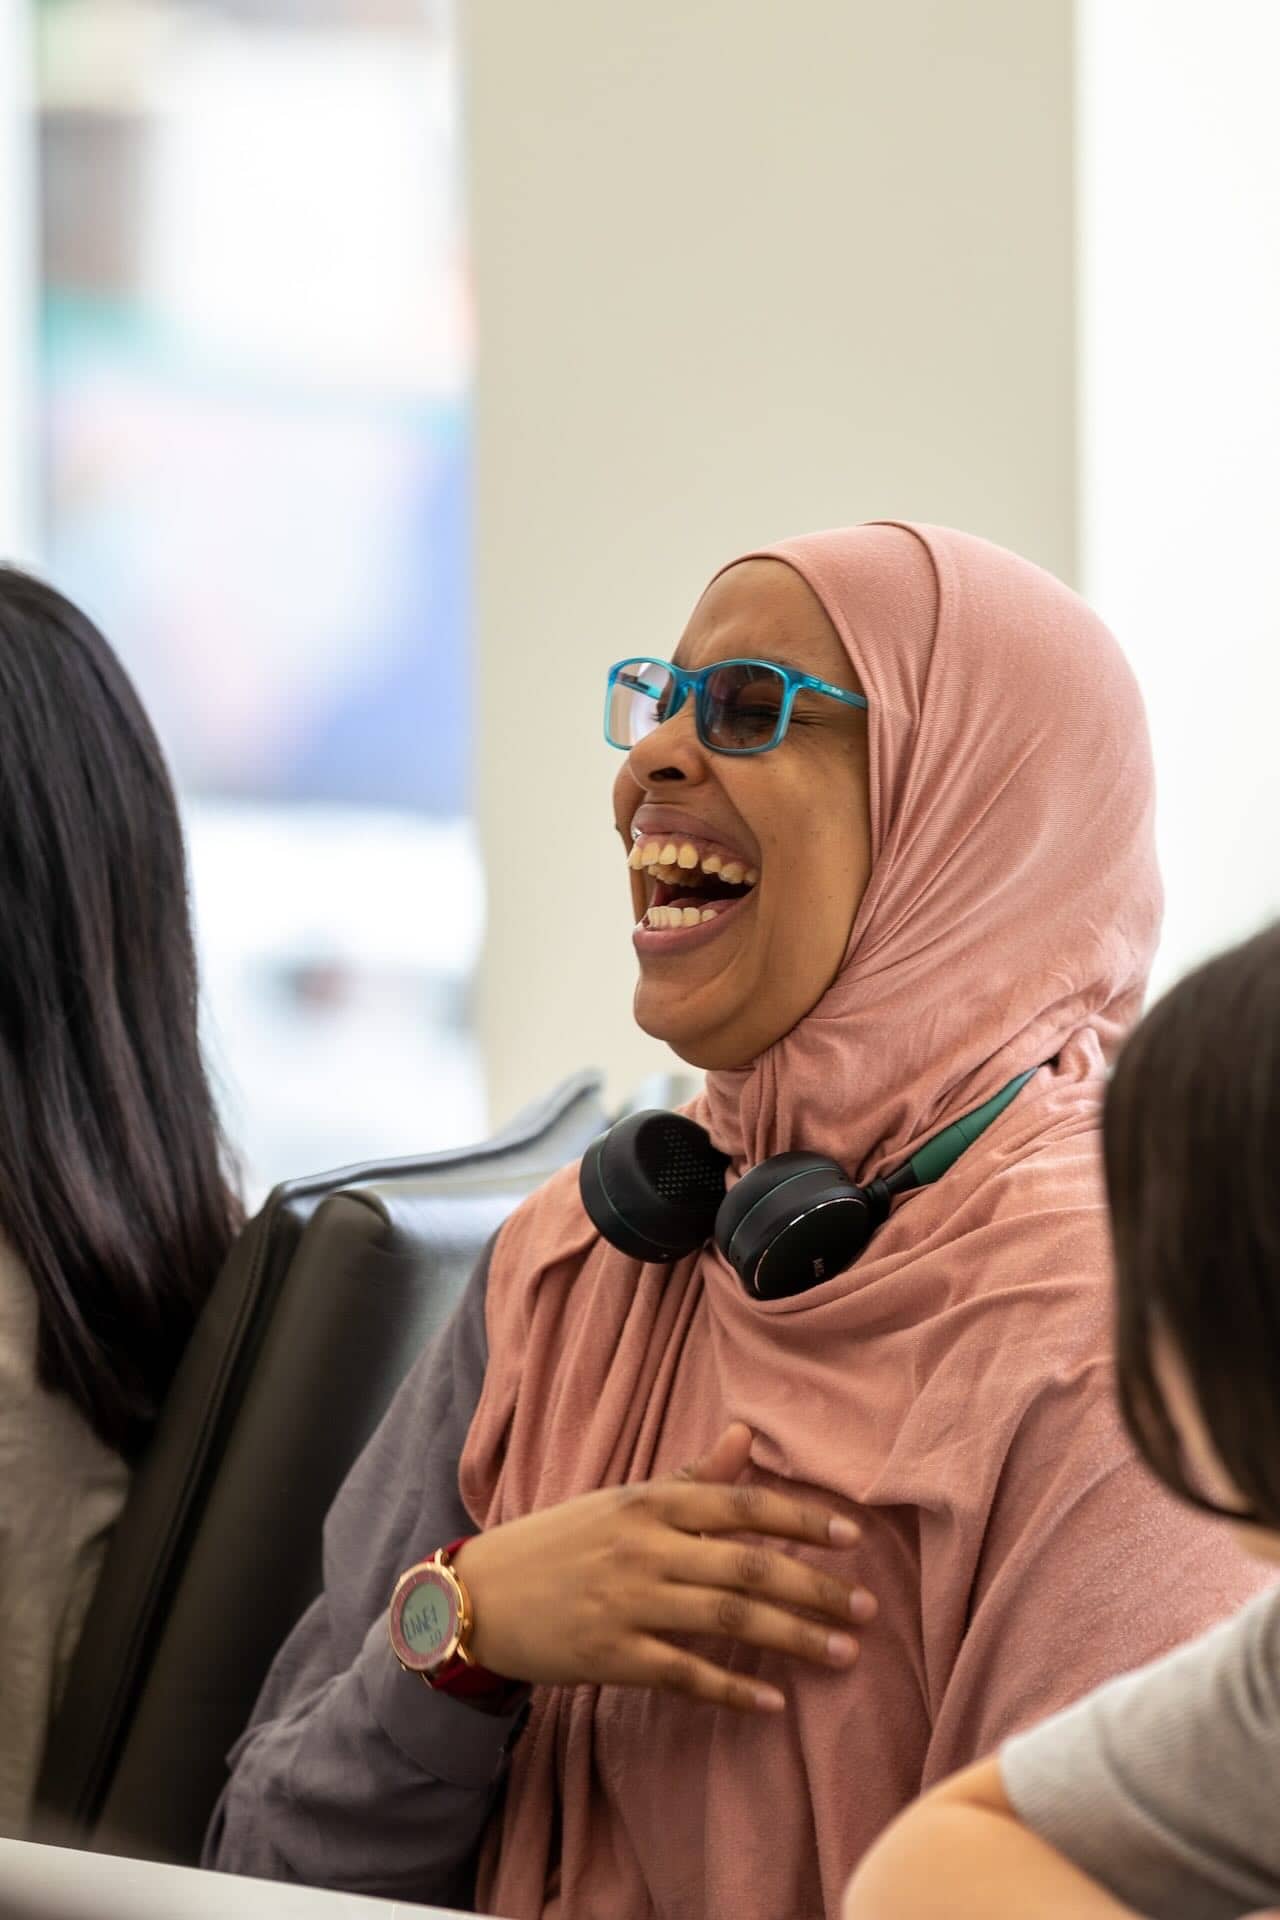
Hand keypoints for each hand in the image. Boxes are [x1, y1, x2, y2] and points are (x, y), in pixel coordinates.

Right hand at [454, 1422, 875, 1711]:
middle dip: (814, 1589)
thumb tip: (748, 1435)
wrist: (480, 1594)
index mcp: (651, 1503)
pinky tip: (773, 1703)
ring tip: (841, 1653)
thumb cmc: (561, 1543)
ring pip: (728, 1620)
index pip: (742, 1505)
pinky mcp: (611, 1656)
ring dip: (792, 1639)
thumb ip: (692, 1478)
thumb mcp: (623, 1501)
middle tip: (866, 1609)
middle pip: (748, 1567)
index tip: (852, 1536)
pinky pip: (685, 1675)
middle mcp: (645, 1548)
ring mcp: (628, 1603)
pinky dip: (733, 1690)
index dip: (801, 1518)